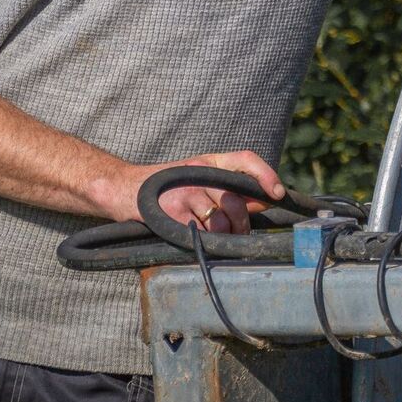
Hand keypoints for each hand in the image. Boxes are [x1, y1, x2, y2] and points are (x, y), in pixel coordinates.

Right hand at [127, 150, 285, 234]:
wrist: (124, 189)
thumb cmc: (168, 188)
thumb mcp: (200, 179)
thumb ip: (231, 189)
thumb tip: (264, 202)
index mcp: (210, 162)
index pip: (246, 159)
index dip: (265, 175)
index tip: (277, 194)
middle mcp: (199, 173)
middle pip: (236, 202)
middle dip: (241, 224)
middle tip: (237, 234)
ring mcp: (186, 192)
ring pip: (221, 222)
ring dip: (222, 236)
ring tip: (214, 238)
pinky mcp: (173, 212)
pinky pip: (200, 234)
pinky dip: (202, 242)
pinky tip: (194, 239)